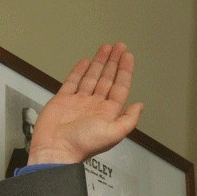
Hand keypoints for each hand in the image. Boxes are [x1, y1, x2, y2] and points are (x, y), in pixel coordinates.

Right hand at [28, 42, 143, 164]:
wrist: (56, 148)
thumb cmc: (85, 142)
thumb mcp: (114, 133)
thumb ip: (129, 119)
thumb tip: (140, 105)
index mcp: (109, 112)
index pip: (120, 87)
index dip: (125, 71)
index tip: (128, 56)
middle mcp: (96, 105)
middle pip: (107, 79)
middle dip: (114, 62)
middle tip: (120, 46)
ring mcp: (79, 101)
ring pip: (92, 77)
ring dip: (99, 62)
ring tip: (106, 47)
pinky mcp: (63, 99)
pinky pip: (73, 82)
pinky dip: (79, 71)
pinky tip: (87, 61)